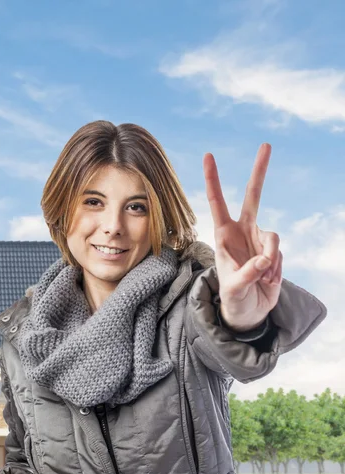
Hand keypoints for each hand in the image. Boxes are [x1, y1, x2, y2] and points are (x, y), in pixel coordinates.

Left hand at [203, 143, 282, 331]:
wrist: (248, 312)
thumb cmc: (233, 299)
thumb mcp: (234, 290)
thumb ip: (248, 274)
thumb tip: (265, 260)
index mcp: (224, 235)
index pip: (217, 202)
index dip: (213, 179)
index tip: (209, 156)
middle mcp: (242, 232)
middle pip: (253, 196)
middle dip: (259, 171)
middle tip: (266, 145)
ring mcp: (259, 240)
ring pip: (273, 238)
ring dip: (270, 260)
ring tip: (260, 278)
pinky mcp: (274, 251)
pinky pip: (279, 254)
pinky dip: (276, 270)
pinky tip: (267, 281)